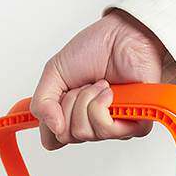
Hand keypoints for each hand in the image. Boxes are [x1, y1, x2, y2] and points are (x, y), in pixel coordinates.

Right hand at [30, 10, 175, 149]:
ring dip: (85, 102)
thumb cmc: (94, 49)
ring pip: (83, 133)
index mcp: (72, 116)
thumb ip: (42, 103)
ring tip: (98, 85)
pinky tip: (109, 92)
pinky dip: (101, 106)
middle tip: (82, 85)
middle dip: (68, 104)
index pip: (52, 140)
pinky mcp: (133, 127)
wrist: (123, 35)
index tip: (58, 97)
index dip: (50, 121)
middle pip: (65, 136)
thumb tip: (54, 128)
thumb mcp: (54, 72)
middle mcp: (91, 126)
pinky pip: (105, 130)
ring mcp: (111, 129)